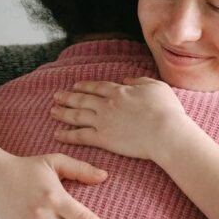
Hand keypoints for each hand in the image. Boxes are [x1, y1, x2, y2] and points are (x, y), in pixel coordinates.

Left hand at [50, 78, 199, 164]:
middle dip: (68, 97)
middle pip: (82, 99)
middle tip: (56, 96)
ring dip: (63, 113)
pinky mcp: (103, 139)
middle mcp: (107, 104)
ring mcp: (103, 121)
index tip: (76, 86)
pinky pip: (80, 136)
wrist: (165, 132)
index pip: (97, 87)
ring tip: (52, 111)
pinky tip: (57, 133)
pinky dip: (67, 134)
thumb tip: (127, 79)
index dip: (85, 86)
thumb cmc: (166, 110)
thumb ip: (140, 81)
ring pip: (77, 115)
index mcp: (120, 91)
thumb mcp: (156, 86)